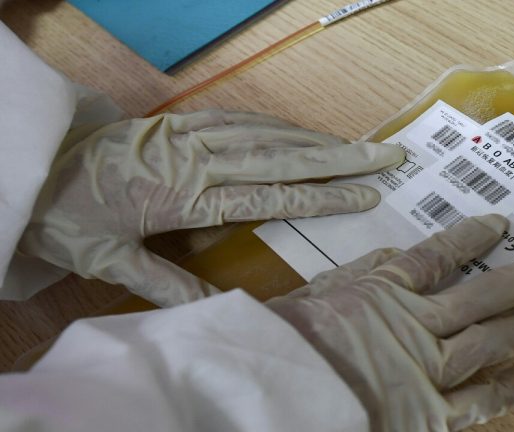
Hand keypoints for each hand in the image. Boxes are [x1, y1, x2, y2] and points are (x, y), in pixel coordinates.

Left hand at [18, 110, 403, 305]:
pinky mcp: (180, 123)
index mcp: (184, 197)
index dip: (320, 196)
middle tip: (385, 155)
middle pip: (280, 156)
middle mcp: (196, 160)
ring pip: (266, 133)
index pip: (268, 197)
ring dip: (315, 139)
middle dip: (339, 158)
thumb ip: (168, 284)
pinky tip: (300, 132)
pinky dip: (277, 125)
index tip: (364, 196)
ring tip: (357, 147)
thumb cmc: (71, 219)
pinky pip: (239, 118)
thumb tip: (220, 311)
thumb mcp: (110, 263)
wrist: (37, 170)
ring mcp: (189, 135)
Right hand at [266, 214, 513, 430]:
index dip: (473, 237)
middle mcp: (417, 324)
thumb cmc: (284, 345)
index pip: (438, 255)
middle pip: (486, 293)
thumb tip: (395, 256)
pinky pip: (478, 400)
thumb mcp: (314, 295)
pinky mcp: (430, 413)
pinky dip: (505, 389)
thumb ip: (358, 273)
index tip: (498, 224)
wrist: (277, 397)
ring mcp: (429, 368)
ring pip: (493, 340)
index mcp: (384, 290)